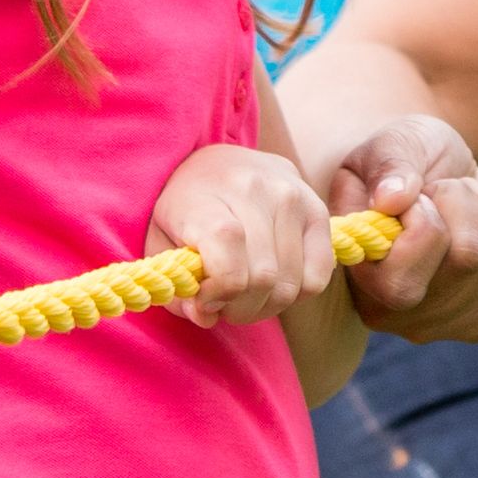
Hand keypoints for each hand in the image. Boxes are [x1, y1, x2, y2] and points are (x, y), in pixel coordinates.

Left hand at [149, 145, 341, 327]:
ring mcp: (291, 197)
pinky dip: (296, 294)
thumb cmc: (184, 208)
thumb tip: (205, 316)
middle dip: (240, 308)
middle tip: (224, 303)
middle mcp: (254, 191)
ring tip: (246, 293)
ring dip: (266, 305)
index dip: (218, 293)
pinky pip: (318, 277)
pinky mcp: (317, 210)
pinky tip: (274, 282)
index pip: (227, 259)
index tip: (203, 298)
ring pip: (290, 284)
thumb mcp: (160, 244)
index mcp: (206, 199)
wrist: (217, 160)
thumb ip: (176, 288)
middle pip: (263, 278)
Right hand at [326, 114, 477, 345]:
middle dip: (460, 200)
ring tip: (461, 197)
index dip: (422, 222)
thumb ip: (385, 169)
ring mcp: (457, 323)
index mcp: (364, 289)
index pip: (404, 284)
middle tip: (440, 189)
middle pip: (468, 258)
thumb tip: (392, 199)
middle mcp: (407, 320)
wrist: (430, 175)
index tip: (414, 197)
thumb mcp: (383, 148)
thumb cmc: (399, 164)